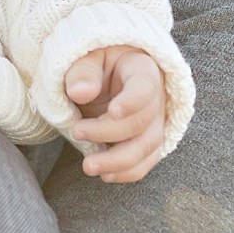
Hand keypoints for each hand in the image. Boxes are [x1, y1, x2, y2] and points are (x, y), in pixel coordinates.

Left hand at [63, 45, 165, 180]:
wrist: (106, 72)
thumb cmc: (96, 62)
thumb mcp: (86, 56)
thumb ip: (83, 72)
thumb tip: (80, 93)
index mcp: (143, 68)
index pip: (145, 87)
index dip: (133, 101)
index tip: (112, 111)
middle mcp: (156, 97)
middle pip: (143, 121)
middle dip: (109, 133)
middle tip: (77, 132)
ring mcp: (156, 121)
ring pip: (148, 147)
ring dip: (119, 162)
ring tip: (88, 166)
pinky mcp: (148, 140)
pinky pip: (146, 161)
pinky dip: (127, 172)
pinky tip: (105, 175)